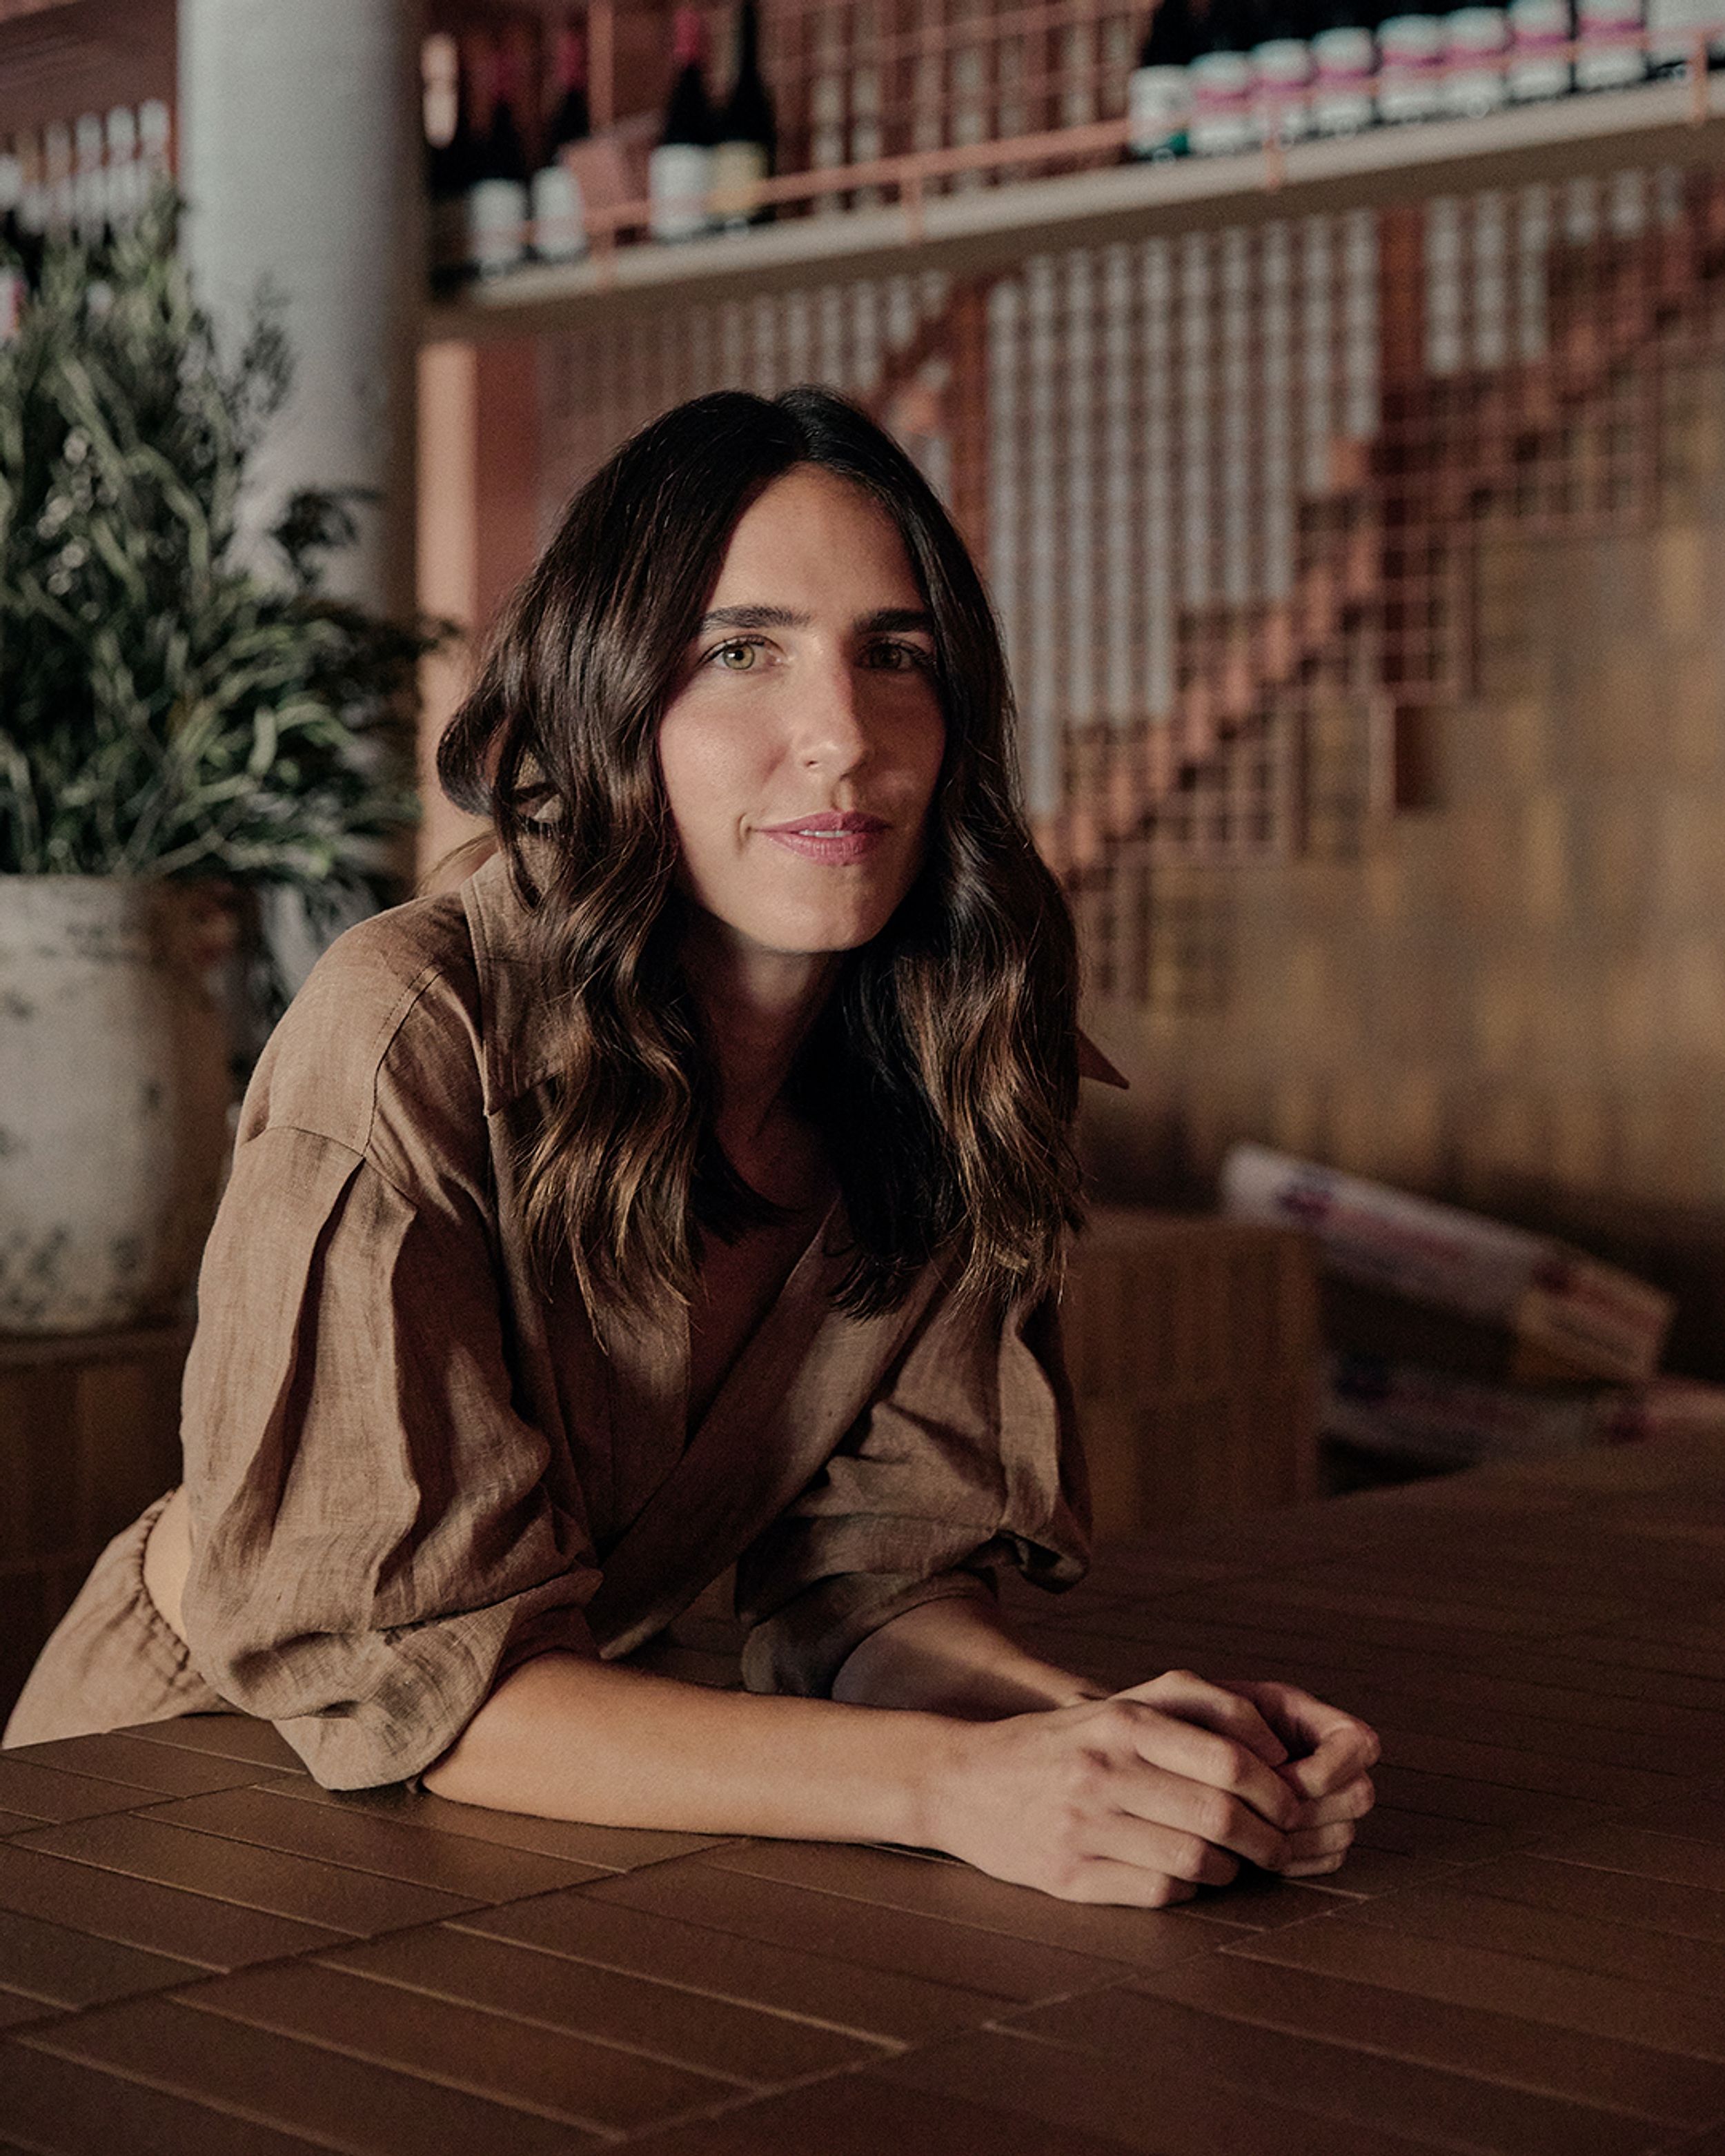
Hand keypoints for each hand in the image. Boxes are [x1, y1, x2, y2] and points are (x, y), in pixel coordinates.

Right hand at [925, 1668, 1307, 1906]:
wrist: (961, 1781)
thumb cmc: (1056, 1744)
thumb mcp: (1113, 1707)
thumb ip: (1184, 1710)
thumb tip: (1267, 1739)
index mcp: (1120, 1721)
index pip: (1227, 1757)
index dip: (1274, 1788)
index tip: (1290, 1803)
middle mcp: (1103, 1770)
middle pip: (1219, 1814)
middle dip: (1267, 1837)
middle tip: (1280, 1845)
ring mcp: (1084, 1826)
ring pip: (1195, 1860)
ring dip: (1230, 1868)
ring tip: (1232, 1861)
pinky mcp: (1069, 1876)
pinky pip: (1157, 1892)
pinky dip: (1186, 1889)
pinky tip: (1184, 1876)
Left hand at [1205, 1678, 1378, 1876]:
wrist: (1180, 1759)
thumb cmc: (1194, 1725)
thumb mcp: (1212, 1706)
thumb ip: (1239, 1716)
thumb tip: (1275, 1761)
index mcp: (1316, 1720)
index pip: (1359, 1743)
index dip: (1326, 1767)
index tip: (1276, 1775)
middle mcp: (1334, 1762)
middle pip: (1359, 1795)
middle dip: (1308, 1808)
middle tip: (1260, 1812)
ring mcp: (1333, 1803)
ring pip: (1344, 1832)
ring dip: (1298, 1838)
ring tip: (1254, 1830)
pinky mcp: (1322, 1839)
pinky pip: (1330, 1859)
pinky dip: (1296, 1860)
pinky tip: (1260, 1852)